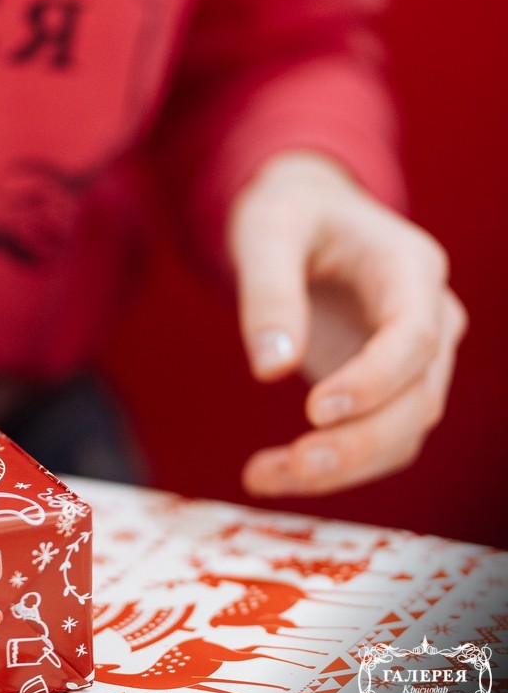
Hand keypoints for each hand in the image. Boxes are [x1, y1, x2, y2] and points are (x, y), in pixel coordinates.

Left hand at [228, 151, 465, 496]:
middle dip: (359, 441)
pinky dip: (332, 465)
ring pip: (404, 431)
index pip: (413, 336)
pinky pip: (376, 439)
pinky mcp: (387, 387)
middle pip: (419, 397)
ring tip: (263, 477)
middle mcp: (429, 316)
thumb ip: (269, 292)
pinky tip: (273, 473)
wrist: (304, 216)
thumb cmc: (289, 215)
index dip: (373, 379)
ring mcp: (415, 358)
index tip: (315, 410)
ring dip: (342, 466)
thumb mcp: (266, 233)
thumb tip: (270, 369)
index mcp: (409, 268)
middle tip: (293, 465)